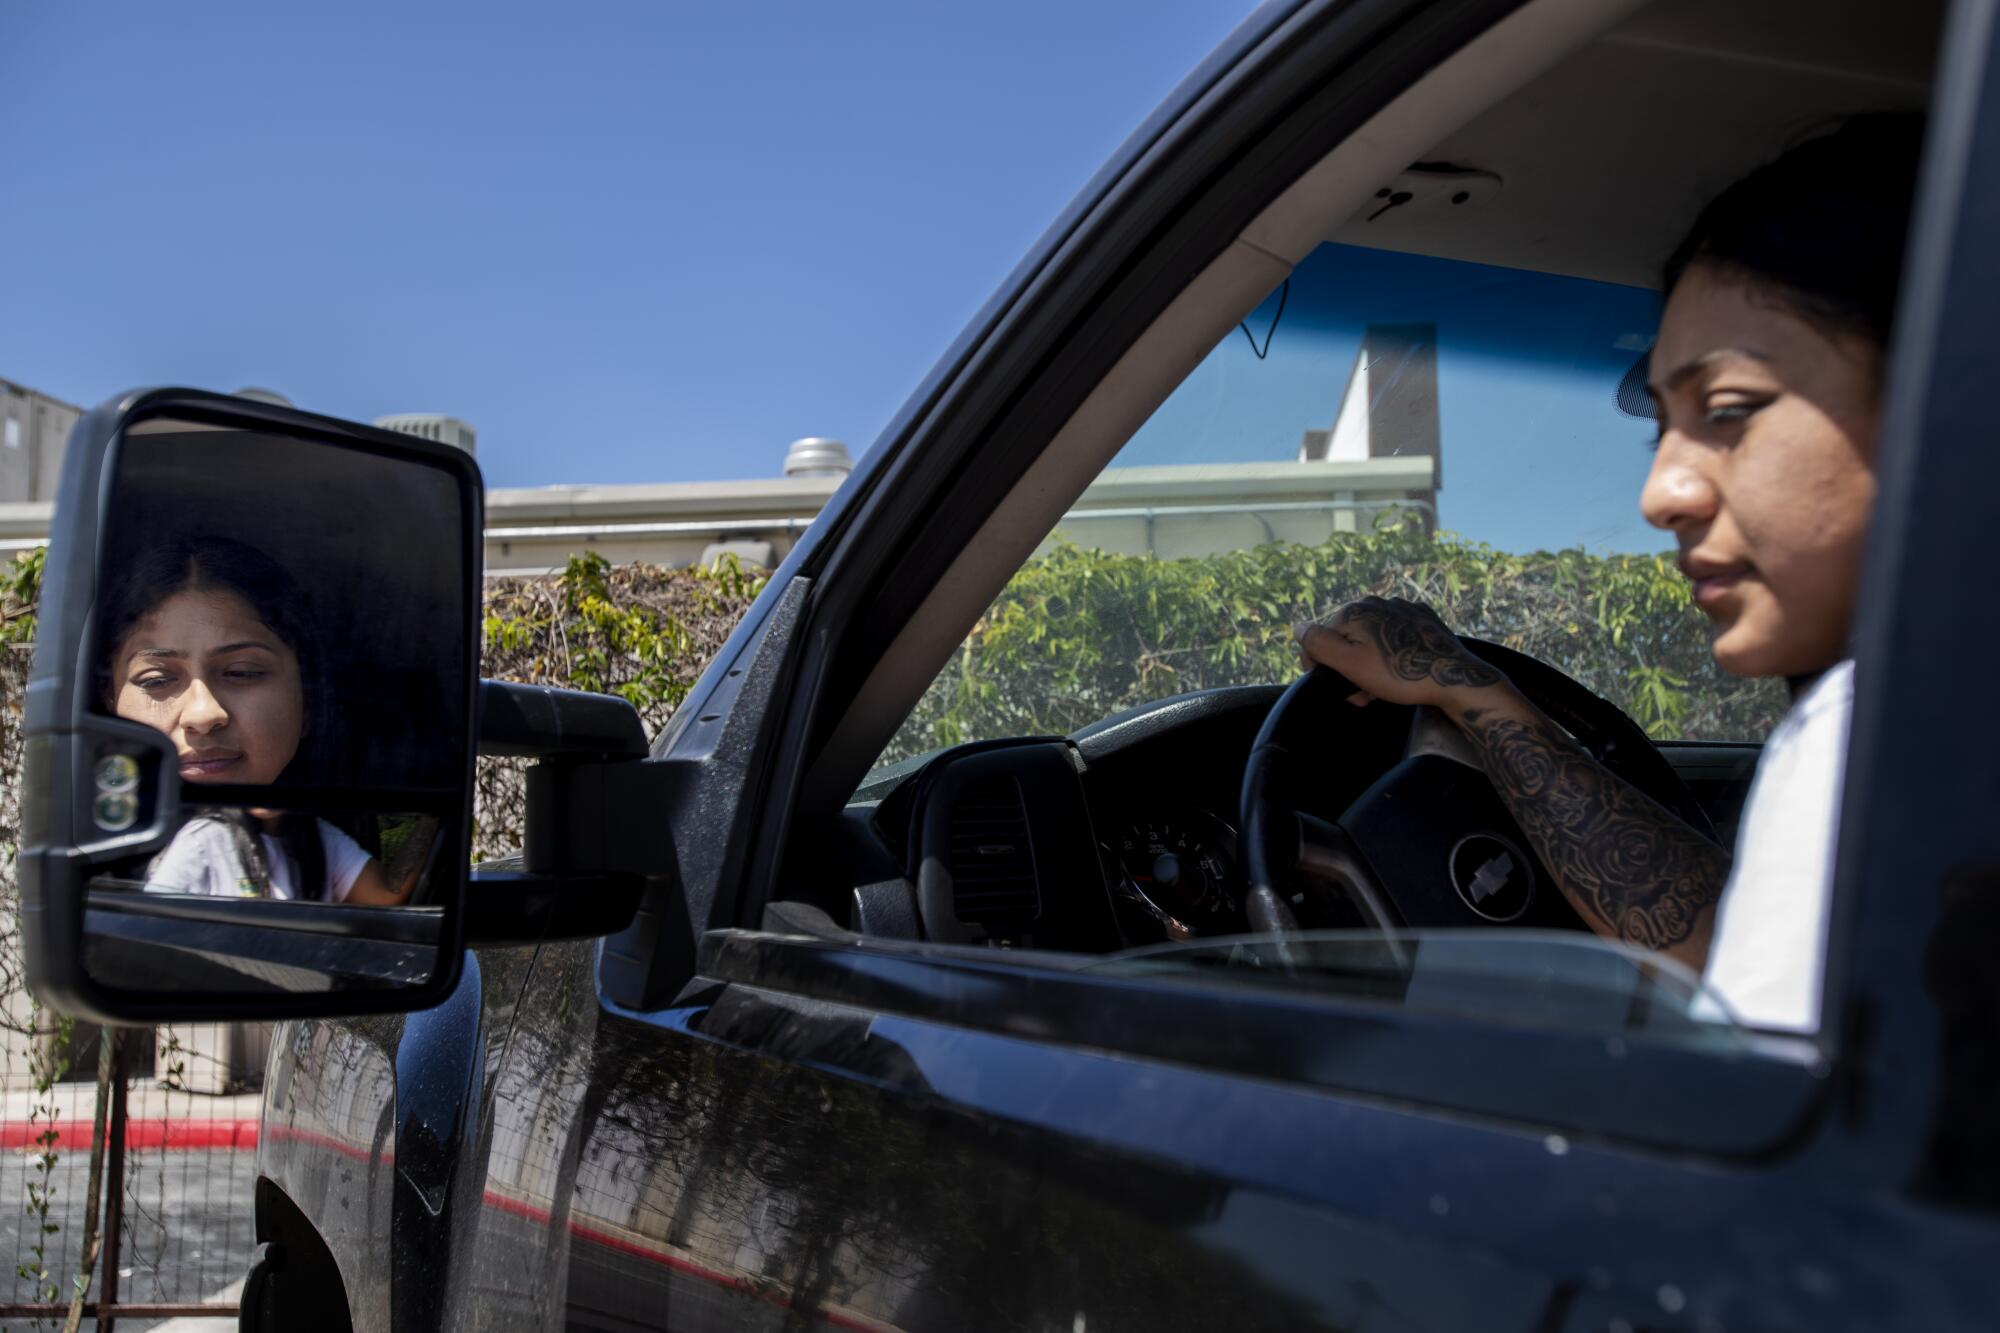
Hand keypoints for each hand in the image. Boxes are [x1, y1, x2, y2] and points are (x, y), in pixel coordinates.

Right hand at [1293, 596, 1505, 708]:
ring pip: (1371, 637)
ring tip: (1379, 690)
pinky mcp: (1422, 618)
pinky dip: (1390, 652)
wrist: (1454, 677)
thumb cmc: (1399, 673)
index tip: (1335, 689)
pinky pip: (1395, 634)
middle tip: (1360, 696)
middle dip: (1347, 667)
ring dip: (1368, 663)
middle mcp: (1376, 601)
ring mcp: (1402, 608)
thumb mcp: (1349, 664)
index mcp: (1354, 610)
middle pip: (1347, 637)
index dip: (1321, 666)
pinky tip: (1399, 671)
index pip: (1321, 638)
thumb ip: (1319, 643)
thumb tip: (1297, 627)